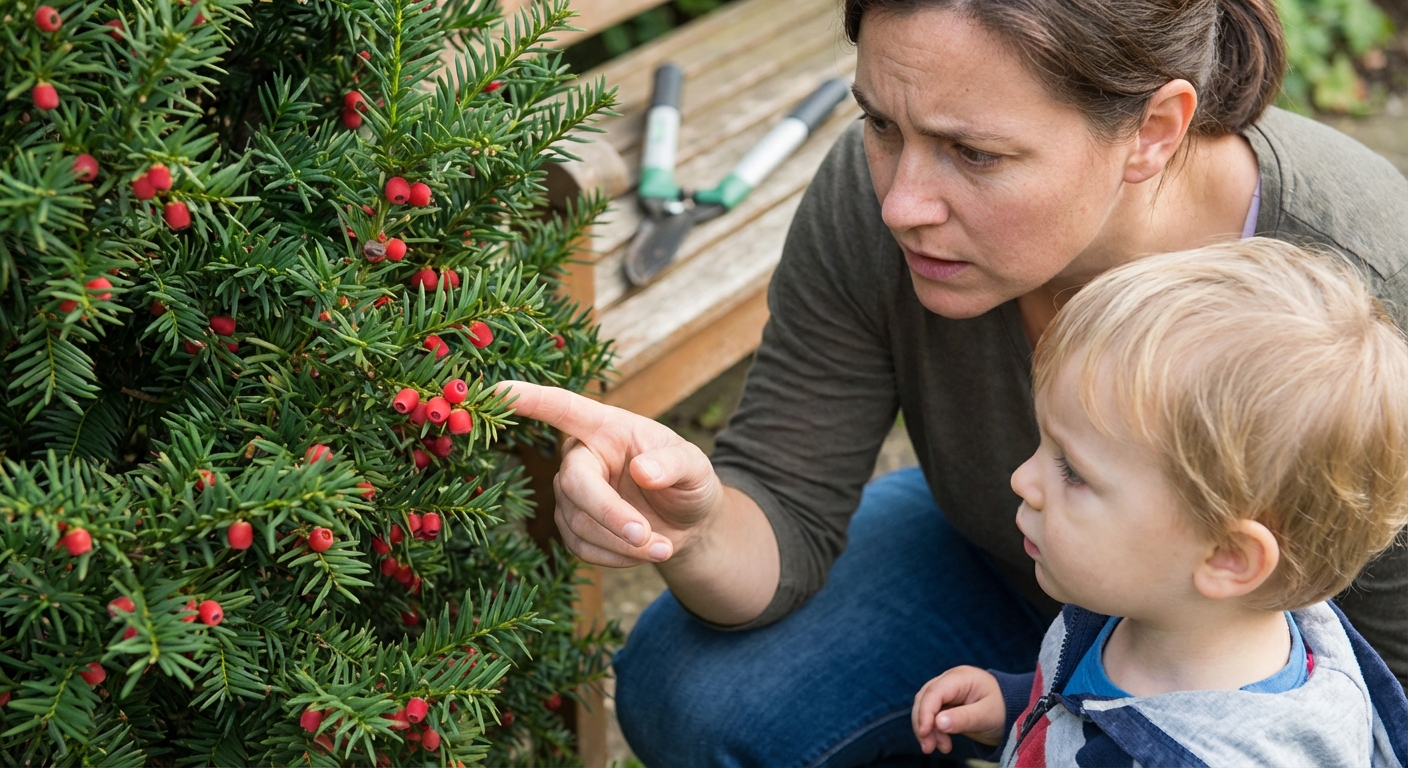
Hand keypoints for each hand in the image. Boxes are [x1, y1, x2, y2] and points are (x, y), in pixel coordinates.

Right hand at [494, 381, 722, 566]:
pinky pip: (582, 548)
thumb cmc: (687, 481)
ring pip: (579, 523)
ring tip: (663, 547)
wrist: (687, 522)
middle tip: (648, 537)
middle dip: (609, 514)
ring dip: (623, 543)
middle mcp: (581, 456)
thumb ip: (674, 464)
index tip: (497, 390)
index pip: (563, 408)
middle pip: (573, 482)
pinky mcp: (571, 527)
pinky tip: (643, 552)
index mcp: (606, 427)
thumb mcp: (696, 466)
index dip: (530, 399)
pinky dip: (616, 557)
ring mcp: (571, 493)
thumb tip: (644, 471)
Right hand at [912, 665, 1006, 754]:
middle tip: (928, 747)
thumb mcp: (986, 716)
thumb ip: (963, 718)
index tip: (925, 733)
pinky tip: (942, 743)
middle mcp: (950, 681)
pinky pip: (932, 716)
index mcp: (961, 677)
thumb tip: (938, 723)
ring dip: (927, 730)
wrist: (1012, 712)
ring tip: (941, 748)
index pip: (935, 692)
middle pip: (925, 698)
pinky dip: (933, 731)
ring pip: (925, 708)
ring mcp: (947, 692)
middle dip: (923, 723)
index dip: (925, 712)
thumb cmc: (1002, 710)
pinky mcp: (946, 704)